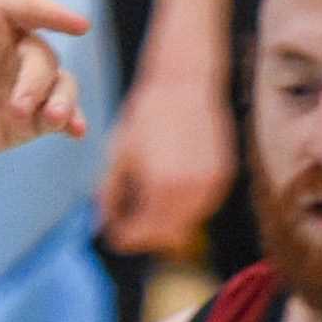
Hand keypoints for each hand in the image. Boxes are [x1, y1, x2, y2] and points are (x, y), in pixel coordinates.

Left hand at [0, 0, 92, 174]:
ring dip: (63, 100)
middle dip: (37, 79)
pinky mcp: (21, 121)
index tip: (79, 25)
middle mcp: (8, 47)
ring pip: (58, 83)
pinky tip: (76, 131)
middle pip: (42, 54)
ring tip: (53, 120)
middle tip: (17, 107)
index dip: (53, 13)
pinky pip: (55, 115)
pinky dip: (70, 120)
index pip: (27, 7)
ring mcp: (17, 84)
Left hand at [99, 71, 235, 254]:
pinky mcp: (222, 177)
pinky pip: (201, 209)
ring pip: (184, 226)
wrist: (183, 83)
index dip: (122, 238)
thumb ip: (108, 196)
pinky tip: (167, 192)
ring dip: (164, 223)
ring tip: (144, 206)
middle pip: (163, 236)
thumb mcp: (118, 157)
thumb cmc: (146, 117)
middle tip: (126, 225)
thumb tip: (99, 227)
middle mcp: (189, 191)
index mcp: (160, 187)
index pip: (140, 233)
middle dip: (142, 235)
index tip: (112, 234)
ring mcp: (210, 185)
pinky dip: (183, 209)